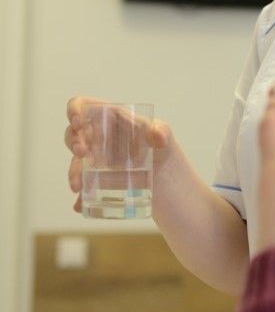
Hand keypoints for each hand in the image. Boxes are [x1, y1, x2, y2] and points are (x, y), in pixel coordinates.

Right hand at [64, 96, 174, 212]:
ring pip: (75, 161)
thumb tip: (157, 135)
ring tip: (78, 185)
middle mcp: (96, 137)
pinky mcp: (95, 179)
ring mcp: (94, 158)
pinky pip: (83, 186)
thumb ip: (163, 132)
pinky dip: (79, 197)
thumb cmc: (160, 145)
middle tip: (83, 152)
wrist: (164, 173)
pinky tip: (79, 205)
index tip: (78, 120)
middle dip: (73, 142)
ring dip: (72, 171)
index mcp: (109, 118)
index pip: (84, 106)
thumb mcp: (164, 135)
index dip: (75, 109)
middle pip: (73, 134)